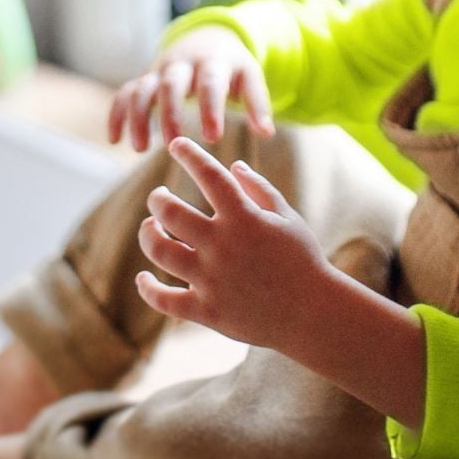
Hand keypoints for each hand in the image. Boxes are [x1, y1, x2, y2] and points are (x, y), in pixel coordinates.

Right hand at [106, 27, 274, 151]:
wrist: (206, 36)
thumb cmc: (231, 66)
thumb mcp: (249, 77)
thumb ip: (258, 104)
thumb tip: (266, 133)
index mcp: (212, 63)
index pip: (211, 84)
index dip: (211, 109)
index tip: (213, 138)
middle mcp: (182, 64)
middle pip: (171, 84)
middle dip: (170, 113)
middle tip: (173, 143)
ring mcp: (159, 70)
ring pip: (142, 88)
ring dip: (138, 117)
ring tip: (138, 149)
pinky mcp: (144, 78)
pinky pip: (125, 93)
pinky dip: (117, 114)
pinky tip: (115, 140)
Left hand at [133, 137, 331, 349]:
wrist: (314, 314)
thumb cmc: (303, 261)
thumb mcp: (288, 218)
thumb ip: (259, 190)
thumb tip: (234, 166)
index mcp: (244, 218)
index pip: (208, 174)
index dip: (189, 154)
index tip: (176, 145)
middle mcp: (222, 246)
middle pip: (170, 212)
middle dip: (157, 199)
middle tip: (158, 197)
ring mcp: (211, 280)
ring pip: (160, 251)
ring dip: (148, 234)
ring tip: (150, 227)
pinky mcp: (206, 311)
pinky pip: (164, 299)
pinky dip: (148, 288)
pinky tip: (143, 278)